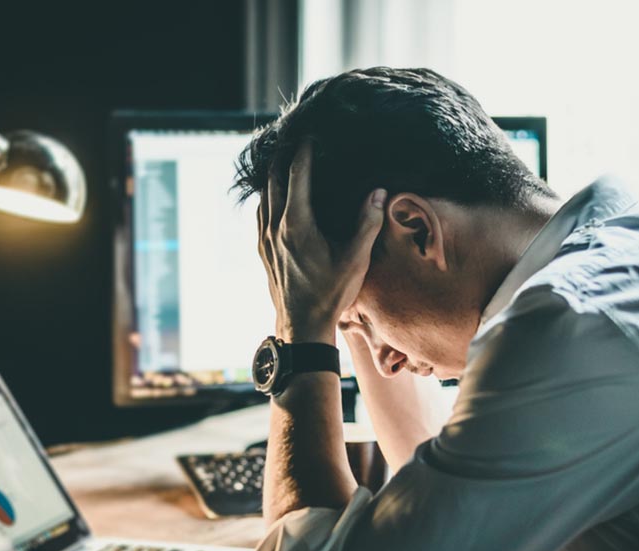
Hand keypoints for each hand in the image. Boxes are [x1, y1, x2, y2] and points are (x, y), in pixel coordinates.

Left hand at [257, 142, 385, 343]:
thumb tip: (378, 193)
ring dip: (272, 176)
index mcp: (297, 224)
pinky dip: (268, 197)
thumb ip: (367, 224)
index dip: (304, 152)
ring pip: (263, 196)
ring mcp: (265, 240)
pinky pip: (261, 214)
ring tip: (283, 162)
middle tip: (293, 140)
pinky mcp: (262, 251)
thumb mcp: (355, 259)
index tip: (310, 134)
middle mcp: (275, 227)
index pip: (297, 175)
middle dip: (283, 157)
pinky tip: (275, 198)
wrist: (302, 327)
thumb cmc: (331, 294)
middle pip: (273, 180)